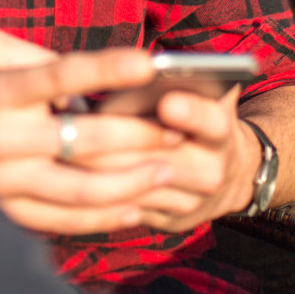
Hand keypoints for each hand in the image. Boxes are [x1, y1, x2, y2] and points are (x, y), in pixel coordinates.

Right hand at [0, 31, 181, 234]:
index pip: (61, 76)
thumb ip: (40, 55)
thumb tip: (90, 73)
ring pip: (82, 189)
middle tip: (178, 127)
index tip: (148, 61)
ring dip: (133, 180)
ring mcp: (4, 182)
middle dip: (139, 134)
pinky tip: (136, 204)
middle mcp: (2, 138)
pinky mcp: (6, 210)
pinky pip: (64, 219)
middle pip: (84, 140)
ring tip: (170, 170)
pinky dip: (104, 215)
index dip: (106, 68)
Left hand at [72, 87, 258, 232]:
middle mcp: (212, 171)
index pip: (211, 122)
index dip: (191, 112)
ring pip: (137, 185)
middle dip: (119, 142)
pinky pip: (128, 208)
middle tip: (83, 127)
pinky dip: (99, 190)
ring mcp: (191, 202)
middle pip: (161, 158)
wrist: (230, 172)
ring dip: (98, 167)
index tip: (168, 101)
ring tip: (64, 147)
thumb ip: (180, 82)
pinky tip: (69, 173)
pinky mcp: (169, 221)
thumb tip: (134, 74)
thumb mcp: (203, 95)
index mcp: (222, 132)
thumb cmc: (201, 116)